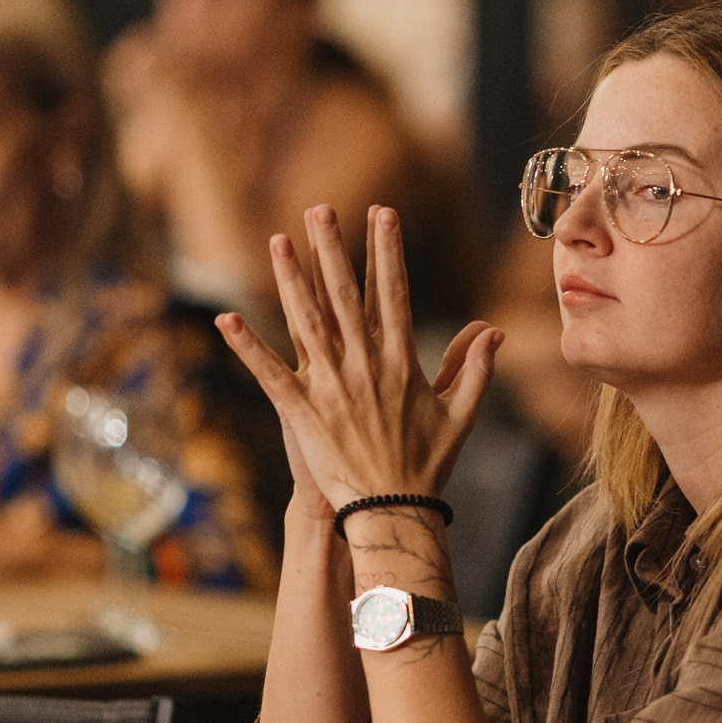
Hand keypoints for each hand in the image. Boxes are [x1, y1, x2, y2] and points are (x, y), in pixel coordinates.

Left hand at [216, 205, 500, 511]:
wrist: (390, 512)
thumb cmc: (428, 466)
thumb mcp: (461, 415)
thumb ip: (476, 369)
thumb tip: (495, 330)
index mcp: (403, 363)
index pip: (394, 295)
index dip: (387, 252)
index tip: (383, 214)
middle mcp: (365, 367)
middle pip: (345, 296)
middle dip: (333, 249)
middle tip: (320, 209)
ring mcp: (331, 388)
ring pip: (305, 323)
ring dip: (289, 280)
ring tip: (277, 240)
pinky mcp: (301, 413)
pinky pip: (269, 373)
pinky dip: (247, 346)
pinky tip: (226, 319)